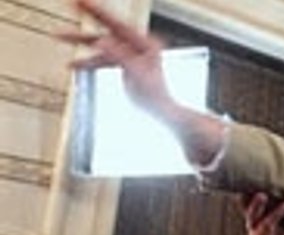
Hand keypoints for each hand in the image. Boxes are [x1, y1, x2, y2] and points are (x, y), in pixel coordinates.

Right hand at [60, 0, 173, 116]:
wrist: (161, 112)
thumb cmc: (154, 96)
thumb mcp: (136, 75)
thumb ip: (119, 56)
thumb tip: (101, 41)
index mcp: (145, 44)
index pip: (118, 24)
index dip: (99, 12)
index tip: (83, 1)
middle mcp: (139, 46)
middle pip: (108, 28)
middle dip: (88, 17)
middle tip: (72, 2)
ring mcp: (132, 54)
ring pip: (102, 44)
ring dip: (80, 41)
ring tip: (58, 35)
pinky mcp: (126, 64)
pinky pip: (103, 59)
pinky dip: (88, 61)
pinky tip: (72, 64)